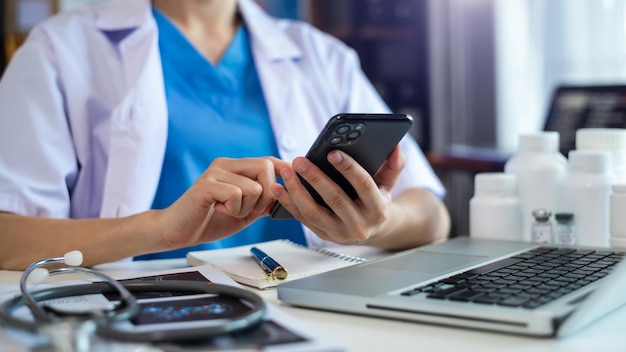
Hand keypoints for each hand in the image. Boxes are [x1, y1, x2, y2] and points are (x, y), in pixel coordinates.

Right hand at [160, 157, 280, 248]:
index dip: (284, 171)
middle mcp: (226, 164)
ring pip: (254, 186)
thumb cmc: (210, 220)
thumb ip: (263, 201)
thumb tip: (287, 196)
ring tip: (228, 210)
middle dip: (266, 195)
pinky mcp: (206, 185)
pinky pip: (237, 194)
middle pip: (266, 167)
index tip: (292, 183)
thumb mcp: (245, 211)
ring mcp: (215, 172)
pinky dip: (233, 209)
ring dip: (247, 208)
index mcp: (235, 167)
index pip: (268, 160)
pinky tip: (218, 209)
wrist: (178, 231)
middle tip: (250, 209)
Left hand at [271, 145, 404, 244]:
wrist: (373, 230)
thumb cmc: (377, 199)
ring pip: (314, 212)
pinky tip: (278, 188)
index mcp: (378, 209)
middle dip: (315, 178)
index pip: (364, 186)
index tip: (332, 152)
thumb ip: (394, 165)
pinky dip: (288, 203)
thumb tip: (396, 145)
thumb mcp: (389, 184)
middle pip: (335, 199)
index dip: (349, 168)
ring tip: (286, 171)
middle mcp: (360, 225)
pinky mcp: (323, 235)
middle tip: (300, 160)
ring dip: (296, 191)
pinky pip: (303, 219)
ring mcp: (340, 233)